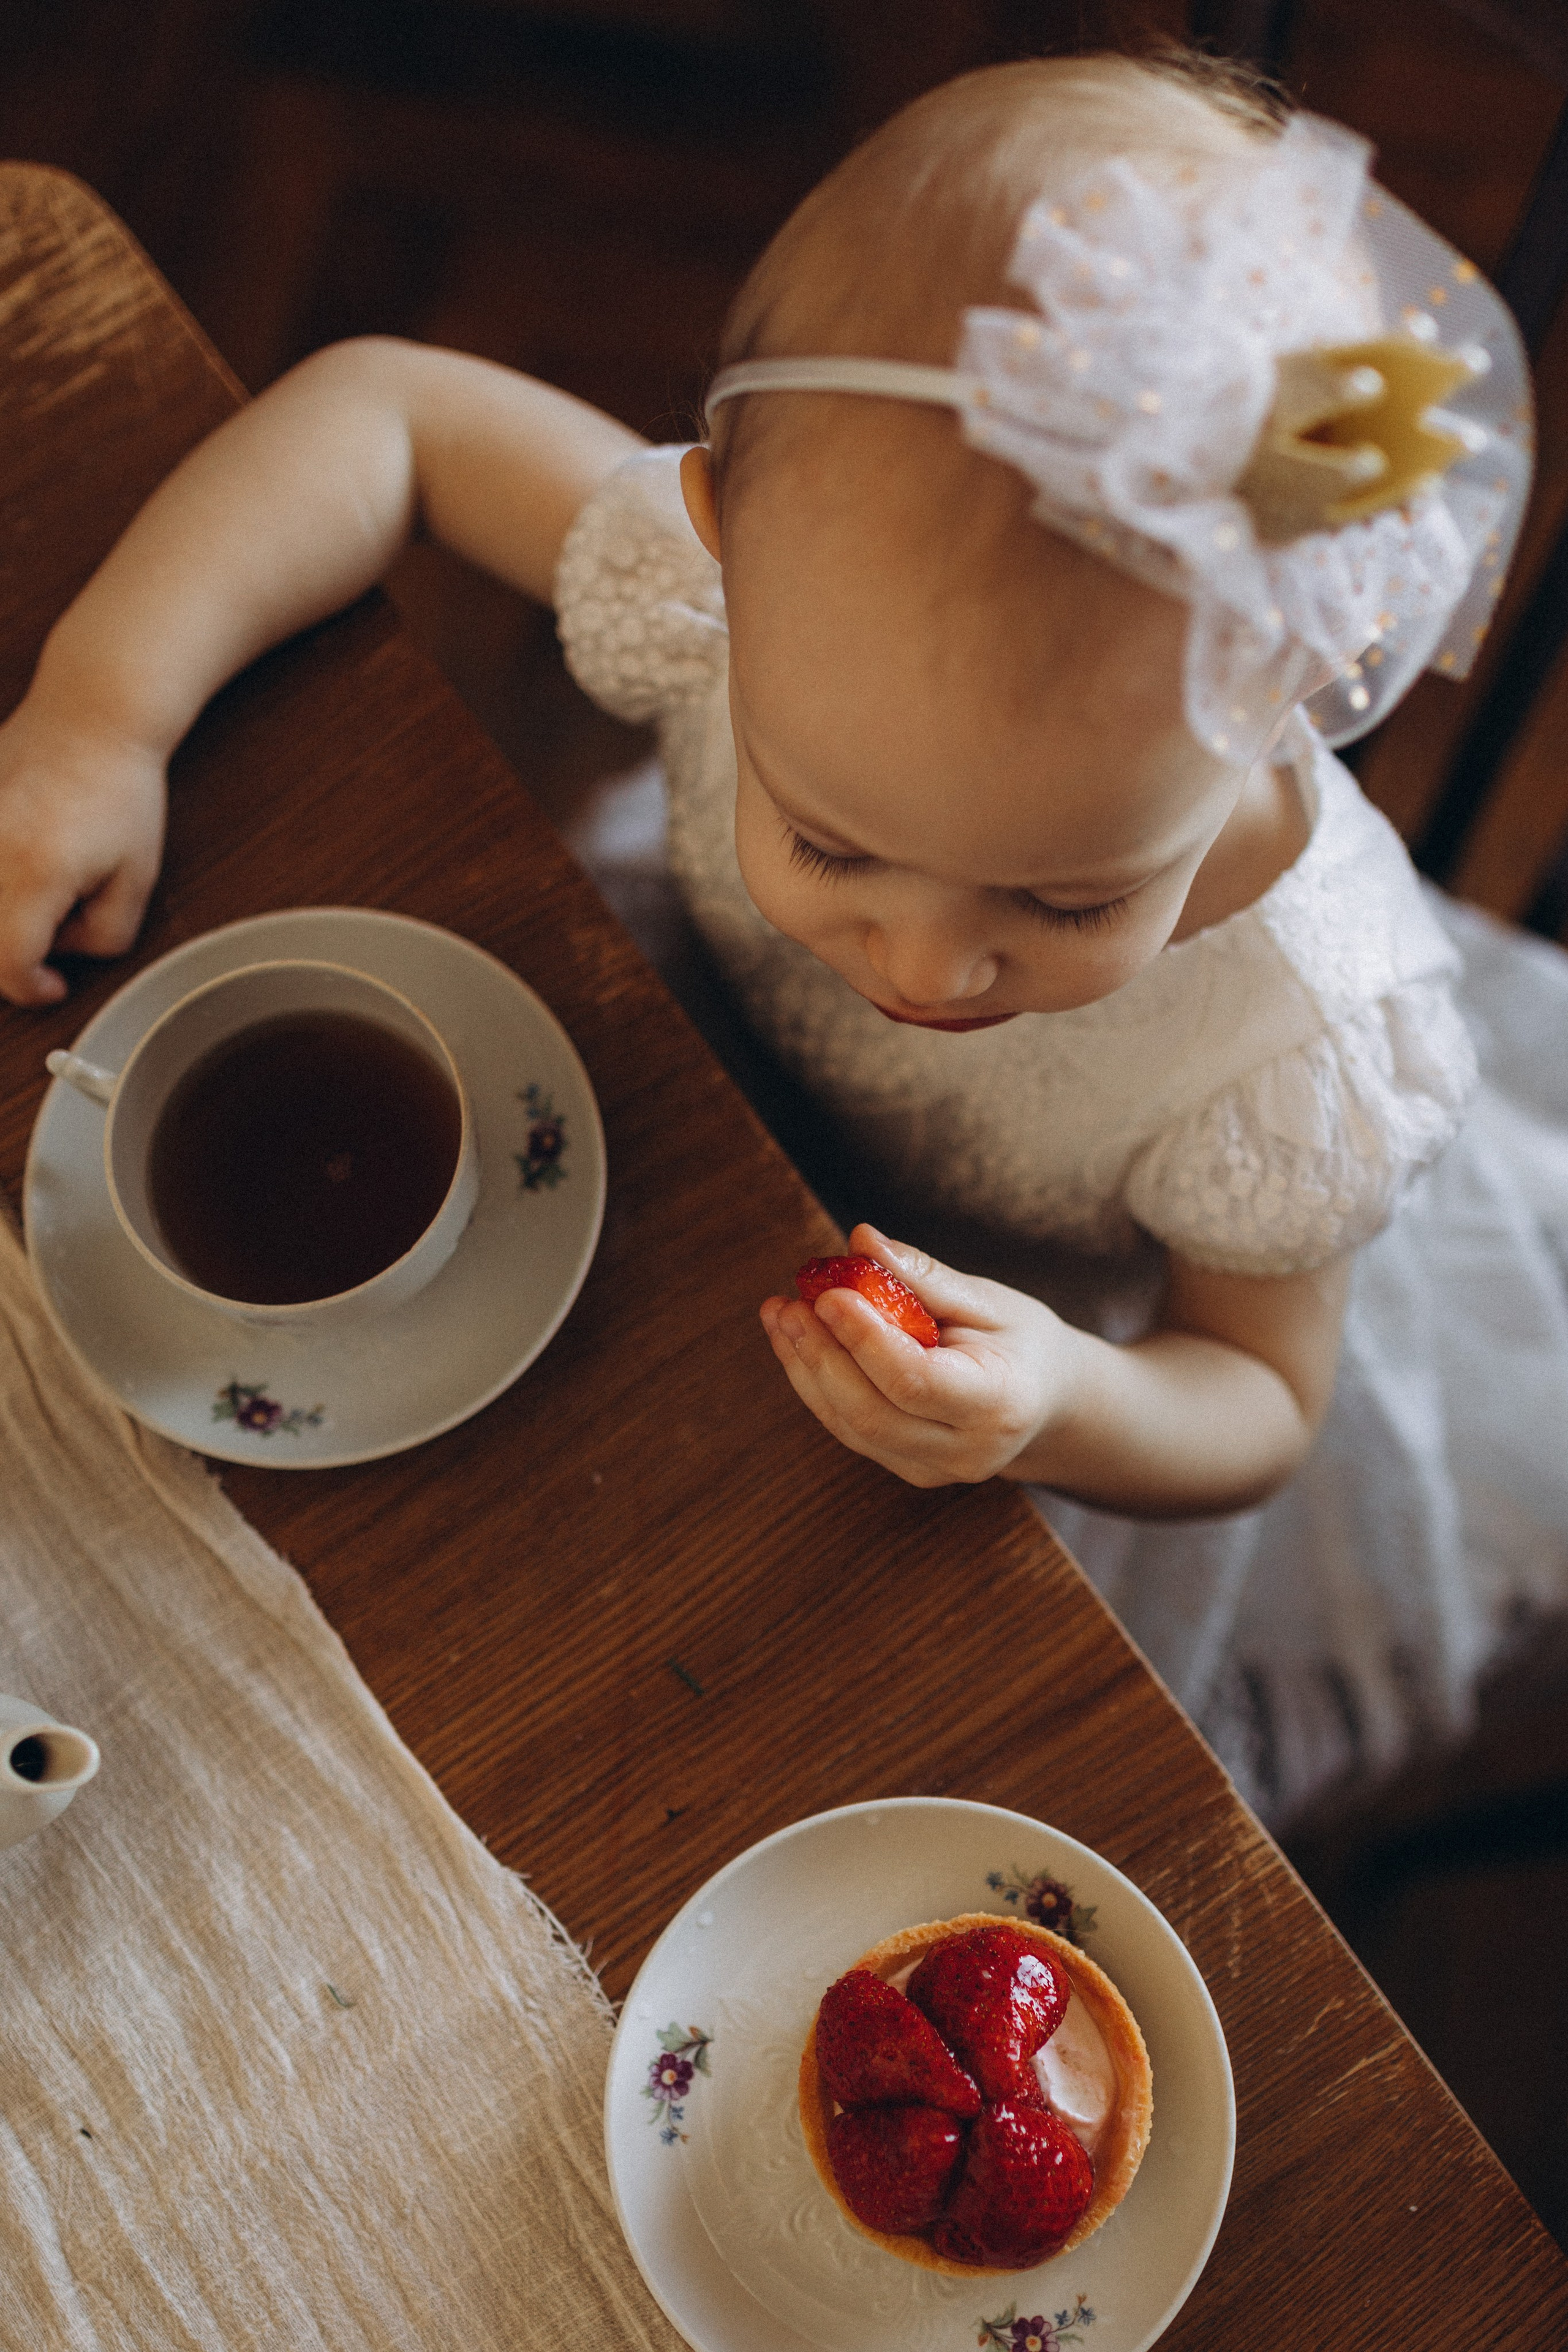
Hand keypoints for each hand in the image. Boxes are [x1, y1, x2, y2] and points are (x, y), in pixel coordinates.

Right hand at [0, 691, 165, 1003]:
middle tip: (57, 928)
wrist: (89, 719)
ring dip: (2, 920)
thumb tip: (58, 952)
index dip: (31, 989)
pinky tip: (20, 863)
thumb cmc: (120, 794)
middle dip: (14, 956)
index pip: (9, 965)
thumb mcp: (136, 881)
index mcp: (35, 873)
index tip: (52, 985)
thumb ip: (102, 937)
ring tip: (38, 890)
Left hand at [759, 1224, 1087, 1487]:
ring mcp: (933, 1469)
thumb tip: (860, 1239)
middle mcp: (966, 1452)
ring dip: (805, 1367)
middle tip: (788, 1302)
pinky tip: (796, 1339)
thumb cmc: (1021, 1341)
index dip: (865, 1339)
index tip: (828, 1293)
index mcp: (999, 1404)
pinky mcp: (906, 1467)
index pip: (916, 1381)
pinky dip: (815, 1383)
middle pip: (872, 1413)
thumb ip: (925, 1276)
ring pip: (850, 1426)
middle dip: (822, 1354)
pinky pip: (848, 1429)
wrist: (1047, 1402)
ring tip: (780, 1312)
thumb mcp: (990, 1301)